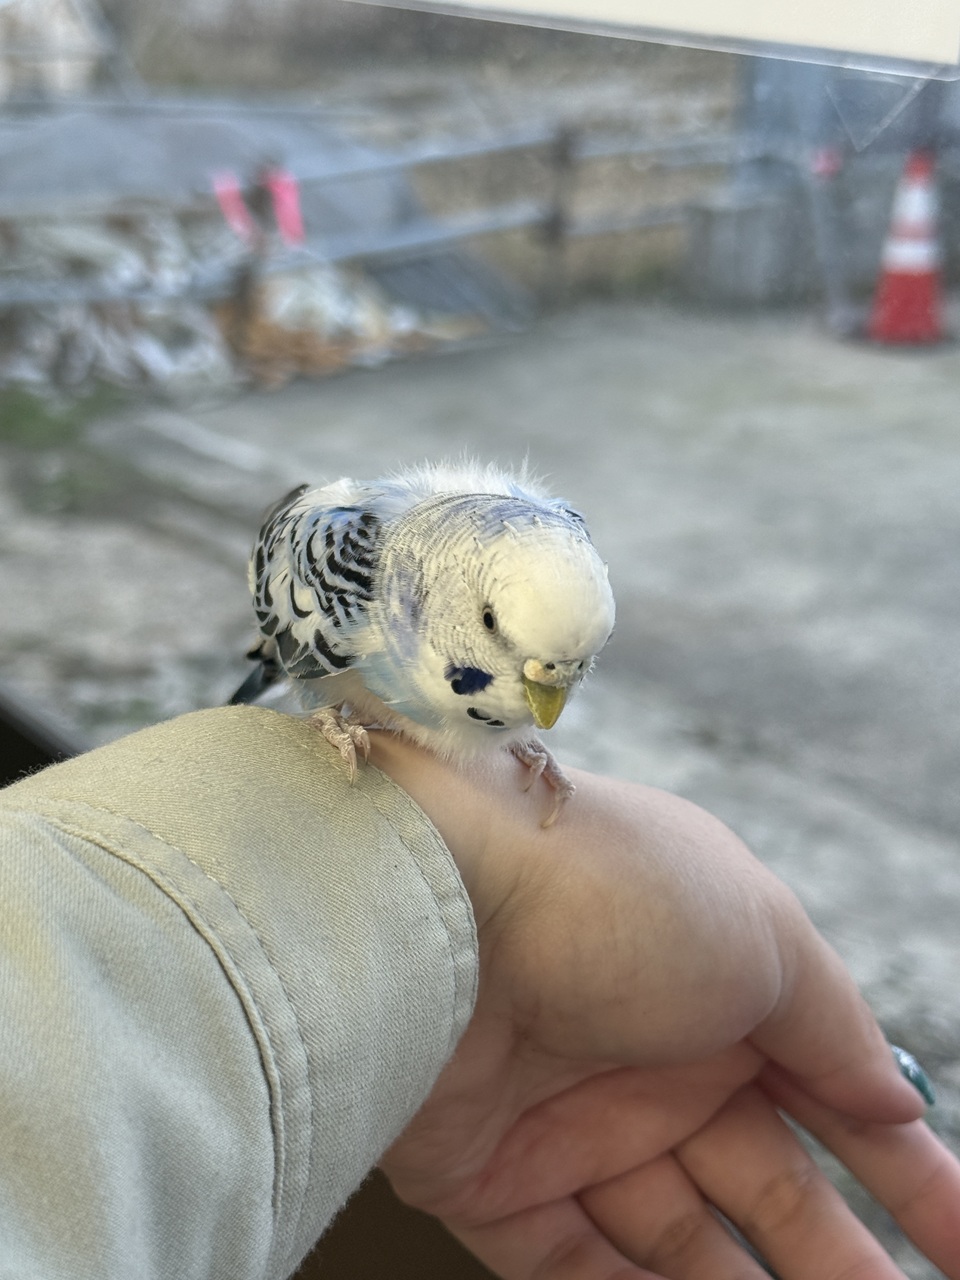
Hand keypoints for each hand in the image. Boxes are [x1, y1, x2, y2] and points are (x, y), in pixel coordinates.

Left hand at [370, 735, 959, 1278]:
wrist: (436, 890)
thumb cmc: (612, 890)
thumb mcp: (761, 933)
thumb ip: (832, 1022)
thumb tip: (894, 1094)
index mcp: (718, 983)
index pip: (830, 1095)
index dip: (908, 1176)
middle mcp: (648, 1052)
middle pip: (764, 1183)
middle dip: (837, 1259)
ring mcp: (570, 1120)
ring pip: (680, 1241)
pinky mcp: (491, 1178)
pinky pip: (578, 1269)